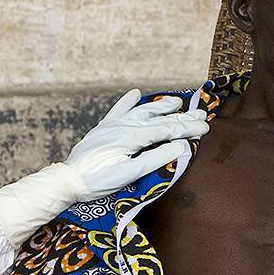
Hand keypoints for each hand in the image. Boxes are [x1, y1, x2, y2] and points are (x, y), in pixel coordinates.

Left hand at [0, 90, 208, 244]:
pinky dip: (127, 101)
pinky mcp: (103, 129)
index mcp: (131, 137)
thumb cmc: (98, 181)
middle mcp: (123, 125)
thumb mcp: (129, 174)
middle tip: (201, 115)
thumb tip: (179, 146)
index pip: (166, 130)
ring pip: (141, 111)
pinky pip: (118, 110)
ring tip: (176, 101)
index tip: (205, 127)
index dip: (187, 128)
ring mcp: (112, 125)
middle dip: (181, 117)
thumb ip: (155, 159)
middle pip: (158, 119)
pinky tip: (135, 93)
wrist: (68, 180)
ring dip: (160, 106)